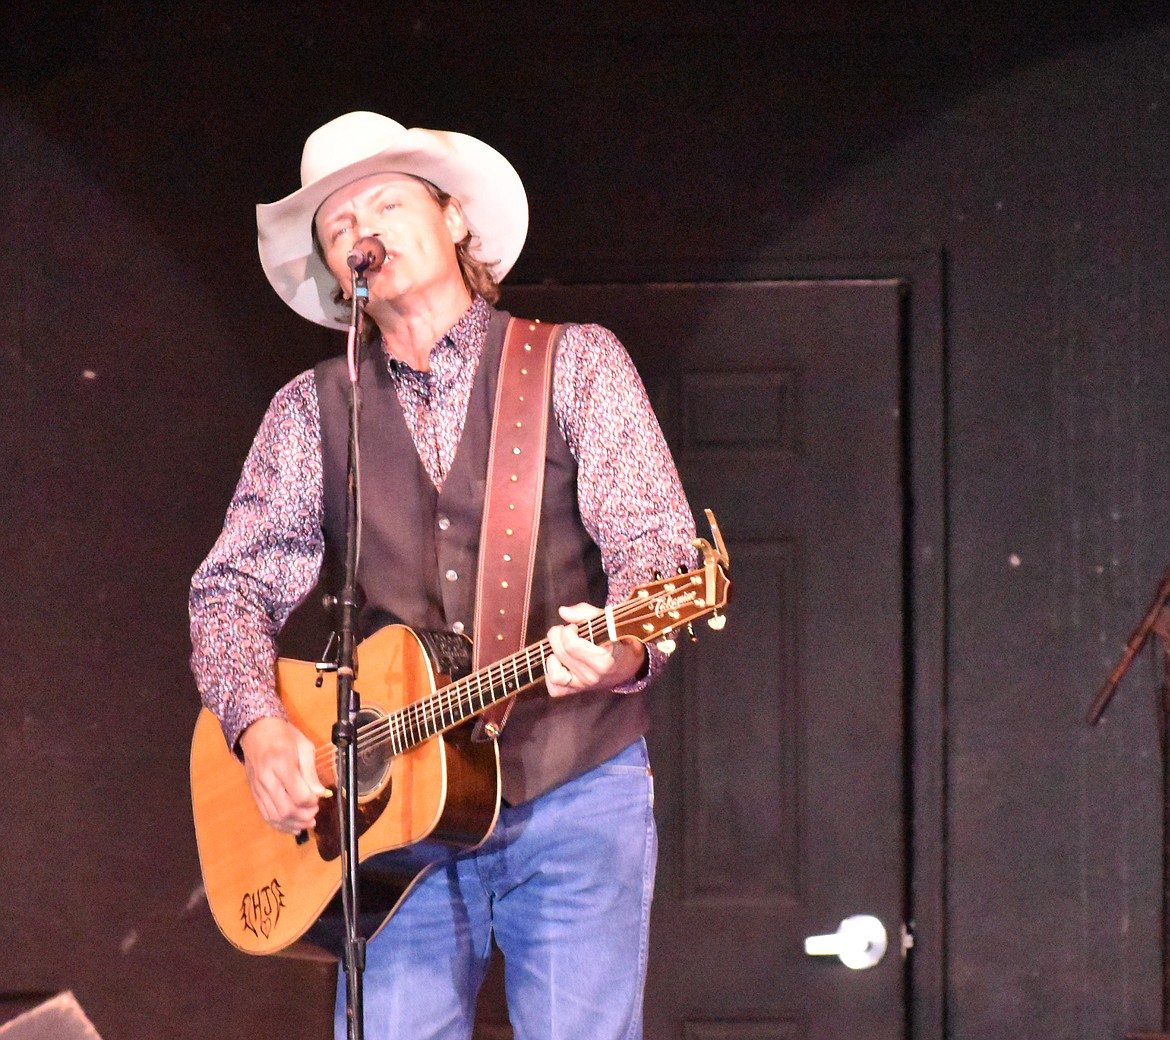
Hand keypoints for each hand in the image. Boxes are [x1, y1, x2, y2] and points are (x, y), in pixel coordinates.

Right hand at [239, 716, 330, 833]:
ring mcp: (258, 788)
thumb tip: (321, 794)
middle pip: (286, 809)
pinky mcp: (254, 794)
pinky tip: (293, 825)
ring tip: (307, 822)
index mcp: (281, 764)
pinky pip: (266, 815)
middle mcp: (267, 779)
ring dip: (293, 824)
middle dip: (304, 816)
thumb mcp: (304, 747)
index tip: (319, 798)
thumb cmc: (283, 735)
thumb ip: (312, 773)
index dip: (312, 801)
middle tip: (315, 812)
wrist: (256, 730)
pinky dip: (280, 825)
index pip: (299, 795)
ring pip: (275, 816)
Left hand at [545, 602, 645, 697]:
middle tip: (568, 631)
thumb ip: (586, 613)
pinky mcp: (576, 691)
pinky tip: (559, 661)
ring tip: (560, 646)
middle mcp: (593, 677)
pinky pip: (554, 688)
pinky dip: (551, 674)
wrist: (628, 664)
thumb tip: (562, 611)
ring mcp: (584, 686)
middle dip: (558, 635)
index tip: (575, 626)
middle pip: (561, 653)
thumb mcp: (609, 622)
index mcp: (604, 661)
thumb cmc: (619, 639)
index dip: (568, 630)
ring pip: (554, 674)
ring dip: (552, 655)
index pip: (572, 645)